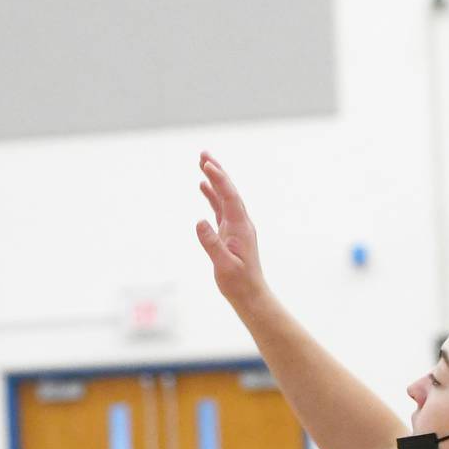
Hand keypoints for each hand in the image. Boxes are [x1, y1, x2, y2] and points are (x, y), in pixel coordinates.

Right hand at [195, 152, 267, 308]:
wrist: (249, 294)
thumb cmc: (238, 282)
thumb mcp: (223, 265)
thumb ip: (212, 243)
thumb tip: (199, 221)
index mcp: (241, 227)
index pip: (229, 197)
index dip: (219, 179)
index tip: (207, 164)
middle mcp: (240, 222)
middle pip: (228, 191)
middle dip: (217, 172)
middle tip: (203, 154)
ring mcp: (235, 226)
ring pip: (224, 197)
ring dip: (214, 180)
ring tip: (202, 163)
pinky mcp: (229, 232)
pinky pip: (219, 208)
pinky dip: (212, 196)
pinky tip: (203, 187)